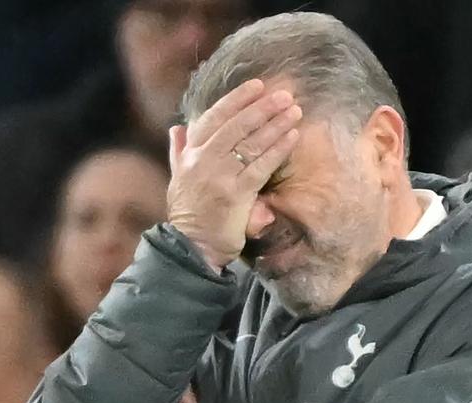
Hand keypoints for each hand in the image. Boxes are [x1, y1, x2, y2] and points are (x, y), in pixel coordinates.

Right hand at [167, 79, 301, 271]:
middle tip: (285, 94)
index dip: (237, 100)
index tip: (257, 86)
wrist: (192, 246)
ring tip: (295, 111)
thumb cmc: (190, 213)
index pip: (214, 117)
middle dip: (262, 108)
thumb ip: (178, 152)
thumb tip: (177, 128)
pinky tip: (293, 136)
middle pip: (236, 126)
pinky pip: (261, 166)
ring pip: (251, 143)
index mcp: (190, 154)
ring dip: (275, 124)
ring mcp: (219, 176)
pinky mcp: (236, 194)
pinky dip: (278, 149)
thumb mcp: (177, 178)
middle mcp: (202, 161)